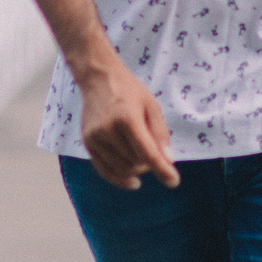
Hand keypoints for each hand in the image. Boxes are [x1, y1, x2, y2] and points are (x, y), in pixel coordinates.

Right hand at [79, 63, 176, 189]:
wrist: (99, 79)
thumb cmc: (130, 91)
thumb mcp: (152, 106)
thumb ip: (160, 133)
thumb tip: (168, 160)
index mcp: (127, 118)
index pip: (147, 153)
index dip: (162, 169)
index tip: (173, 182)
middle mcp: (108, 130)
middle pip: (135, 162)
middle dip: (149, 163)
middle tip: (155, 153)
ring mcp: (95, 137)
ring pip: (122, 168)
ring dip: (136, 169)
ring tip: (142, 155)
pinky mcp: (88, 143)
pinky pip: (105, 169)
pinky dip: (120, 178)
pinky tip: (133, 181)